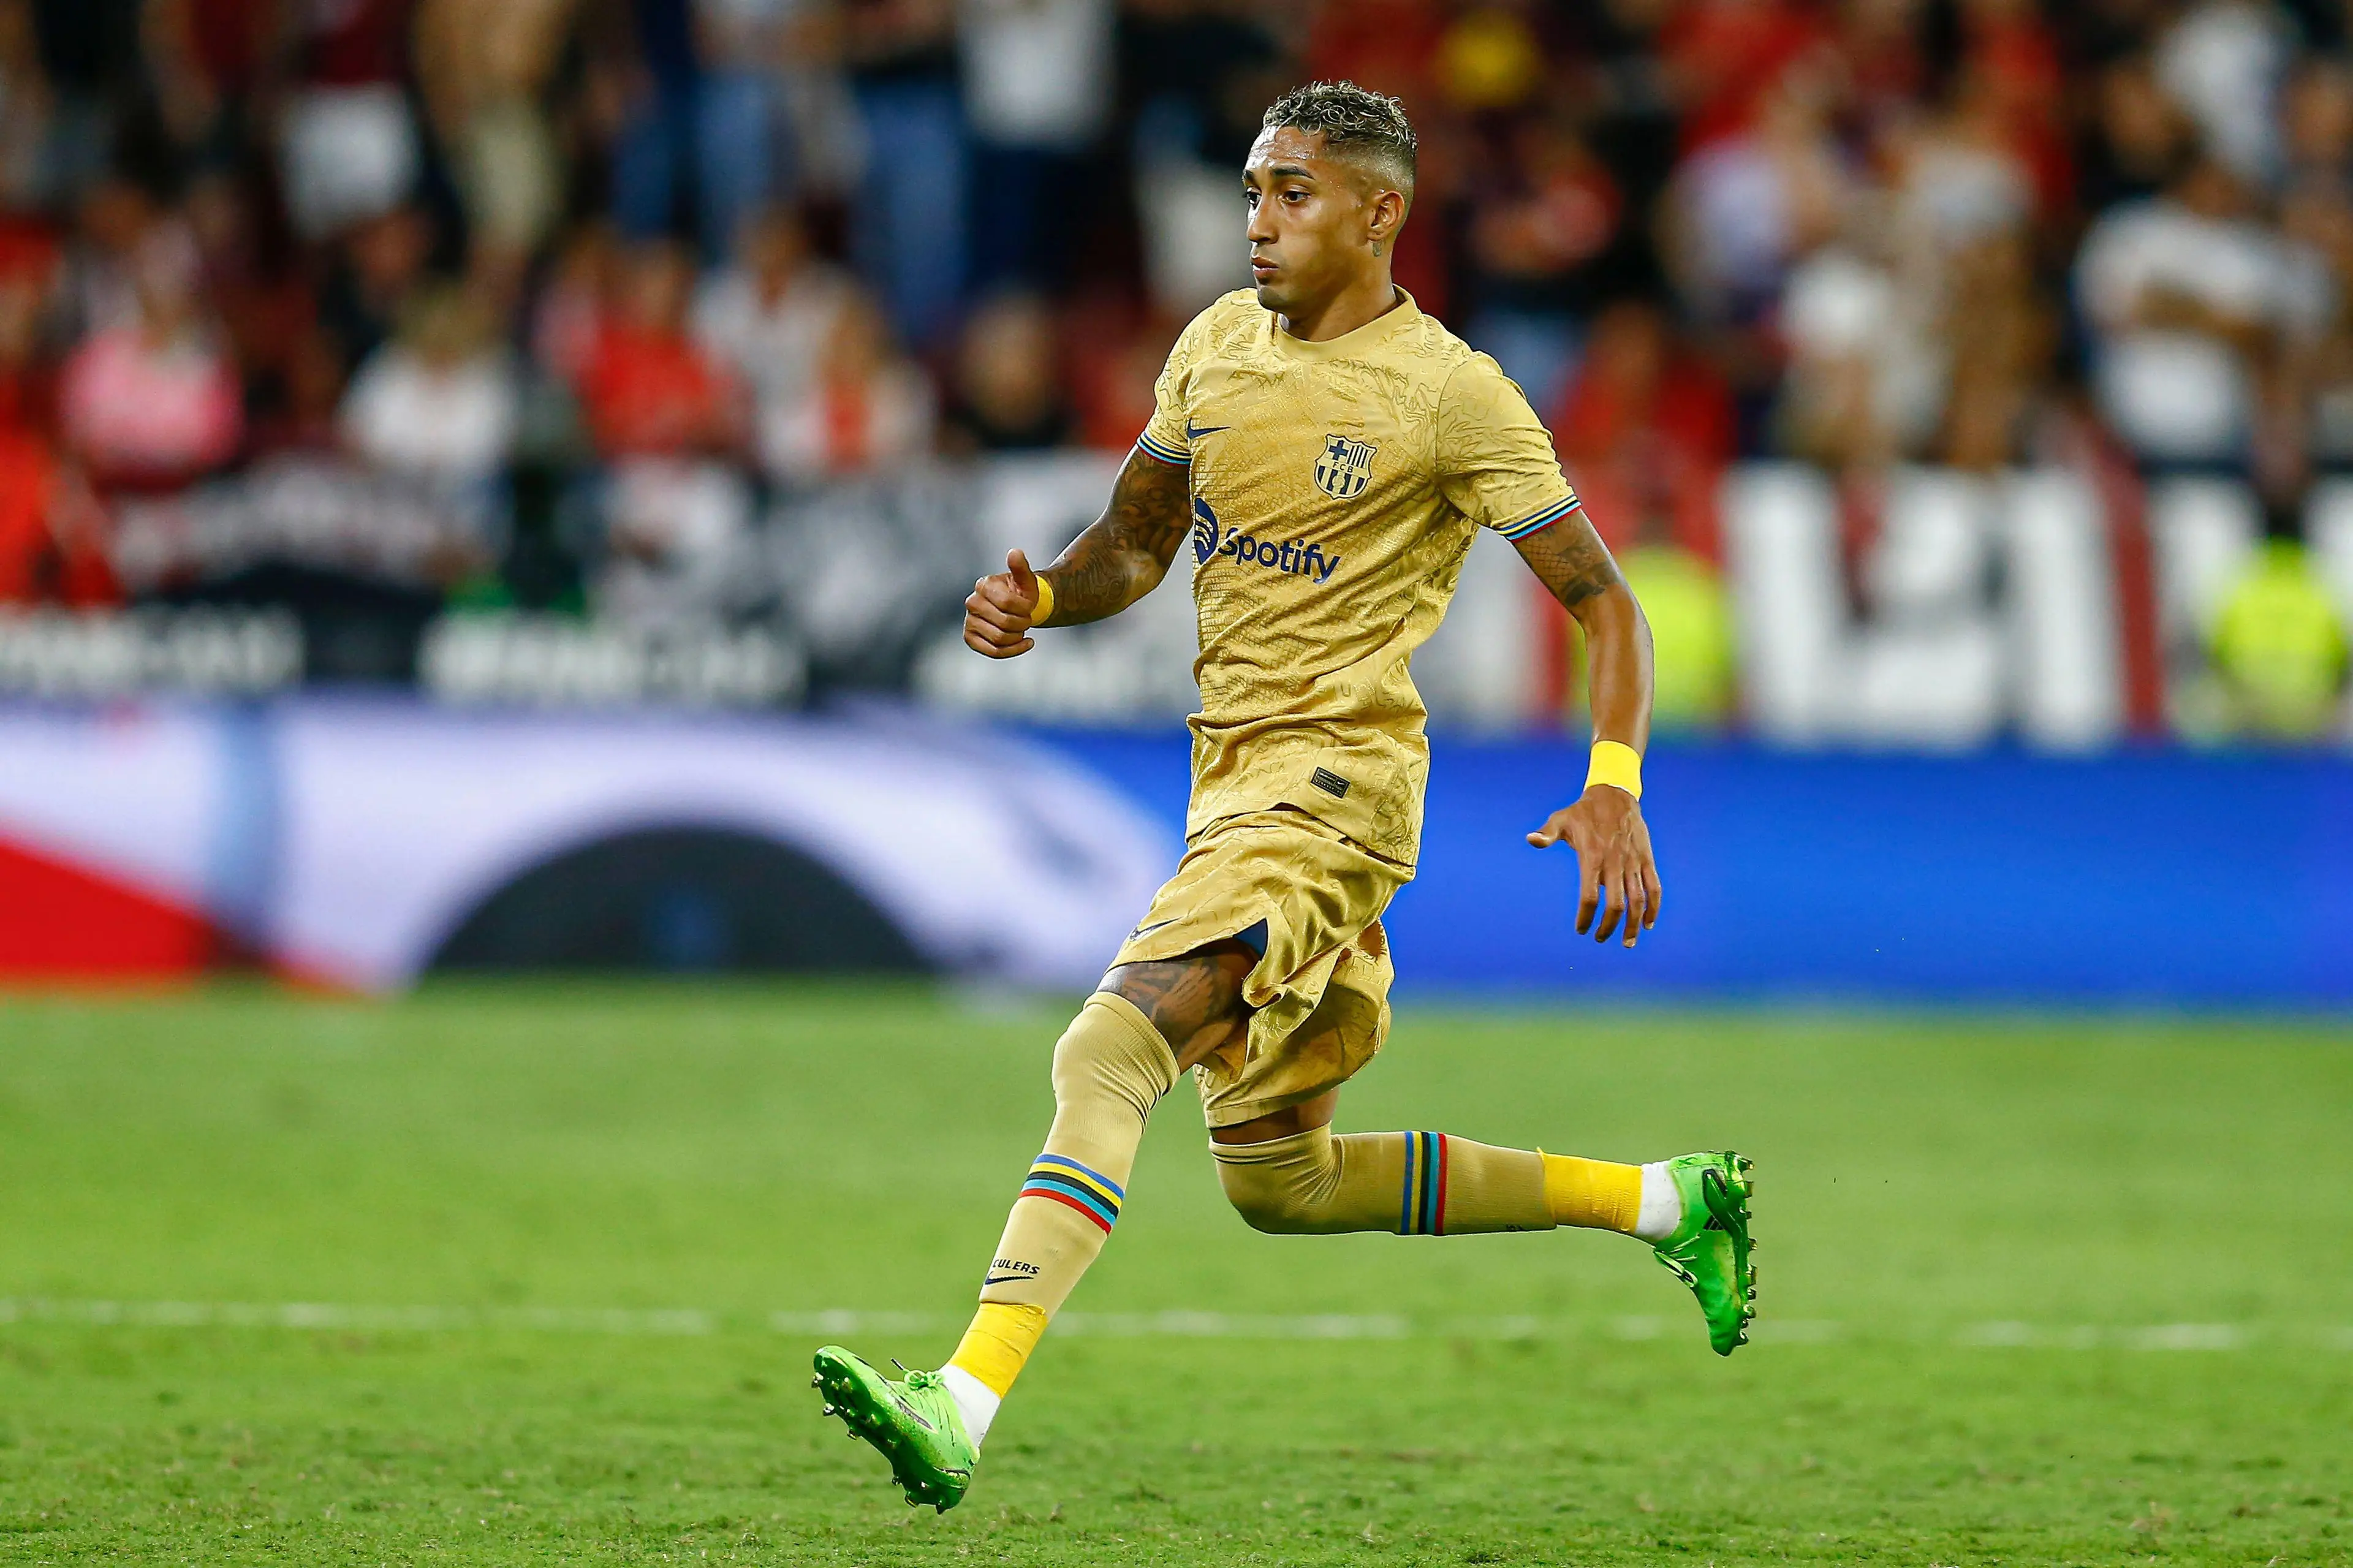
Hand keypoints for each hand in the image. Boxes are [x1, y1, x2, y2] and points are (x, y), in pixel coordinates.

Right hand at [964, 548, 1042, 658]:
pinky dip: (1014, 650)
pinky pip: (993, 651)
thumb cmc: (1022, 593)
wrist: (1017, 609)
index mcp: (983, 585)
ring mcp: (969, 621)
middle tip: (1027, 619)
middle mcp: (972, 602)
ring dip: (1019, 636)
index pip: (1006, 602)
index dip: (1024, 608)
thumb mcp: (1025, 580)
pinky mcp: (970, 638)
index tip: (1030, 607)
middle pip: (1004, 623)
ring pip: (999, 639)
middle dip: (1023, 623)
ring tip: (1022, 629)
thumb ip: (1021, 567)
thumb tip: (1015, 553)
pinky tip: (1027, 643)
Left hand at [1526, 786, 1661, 948]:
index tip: (1581, 929)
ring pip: (1638, 900)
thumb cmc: (1583, 812)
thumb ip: (1547, 834)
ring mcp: (1633, 862)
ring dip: (1633, 924)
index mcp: (1592, 857)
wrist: (1616, 795)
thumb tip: (1530, 839)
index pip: (1589, 897)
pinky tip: (1647, 923)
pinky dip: (1653, 908)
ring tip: (1627, 942)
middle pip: (1616, 905)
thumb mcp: (1561, 819)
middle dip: (1609, 927)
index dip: (1585, 917)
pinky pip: (1654, 887)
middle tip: (1600, 938)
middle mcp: (1615, 863)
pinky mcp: (1647, 860)